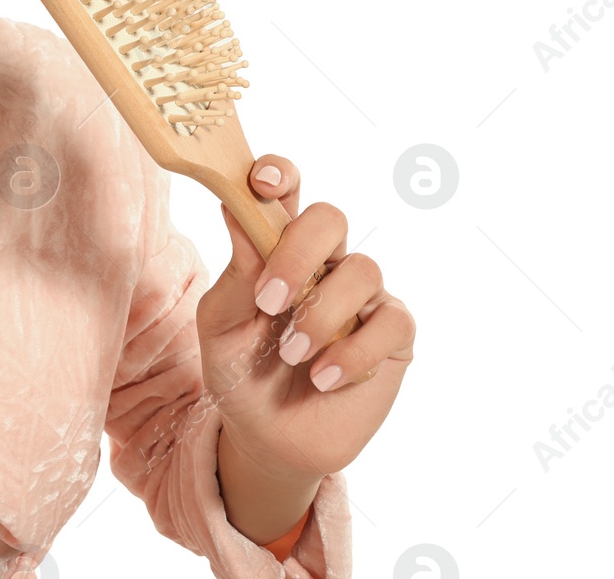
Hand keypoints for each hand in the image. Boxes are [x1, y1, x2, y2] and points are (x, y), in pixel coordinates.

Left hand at [195, 153, 415, 485]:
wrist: (270, 440)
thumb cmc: (241, 372)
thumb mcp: (221, 327)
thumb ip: (234, 274)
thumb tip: (236, 211)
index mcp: (276, 248)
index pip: (286, 191)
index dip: (279, 173)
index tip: (261, 182)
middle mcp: (325, 262)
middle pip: (331, 217)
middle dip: (299, 251)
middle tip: (270, 299)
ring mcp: (362, 296)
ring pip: (363, 270)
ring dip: (321, 315)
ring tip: (293, 356)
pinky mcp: (392, 337)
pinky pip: (390, 322)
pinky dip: (353, 353)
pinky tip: (324, 378)